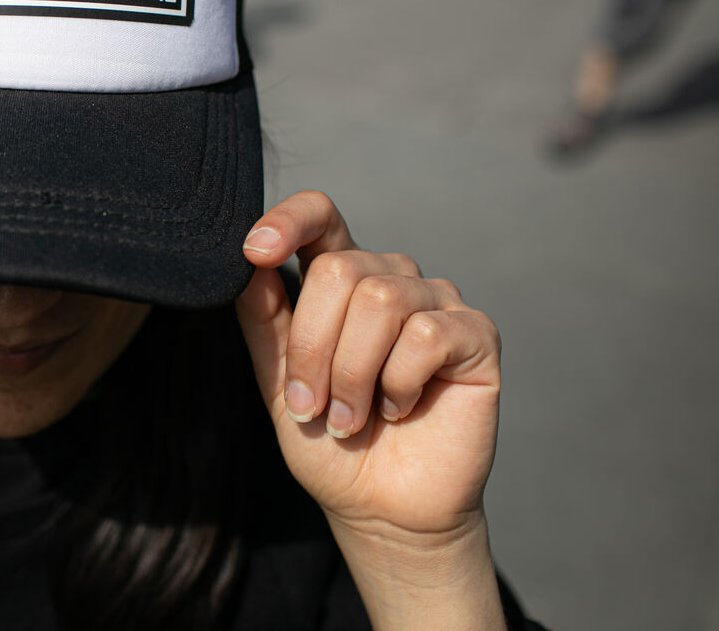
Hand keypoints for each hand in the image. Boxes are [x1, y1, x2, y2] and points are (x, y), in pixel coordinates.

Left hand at [237, 191, 505, 628]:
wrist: (380, 508)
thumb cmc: (329, 441)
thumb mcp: (277, 381)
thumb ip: (264, 320)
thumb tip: (248, 261)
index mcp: (340, 279)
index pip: (320, 216)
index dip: (287, 220)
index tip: (253, 250)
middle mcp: (389, 279)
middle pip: (339, 269)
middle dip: (312, 347)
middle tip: (312, 405)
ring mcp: (436, 302)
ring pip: (380, 302)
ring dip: (352, 374)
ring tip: (351, 418)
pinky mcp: (475, 335)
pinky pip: (426, 335)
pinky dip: (399, 382)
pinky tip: (401, 409)